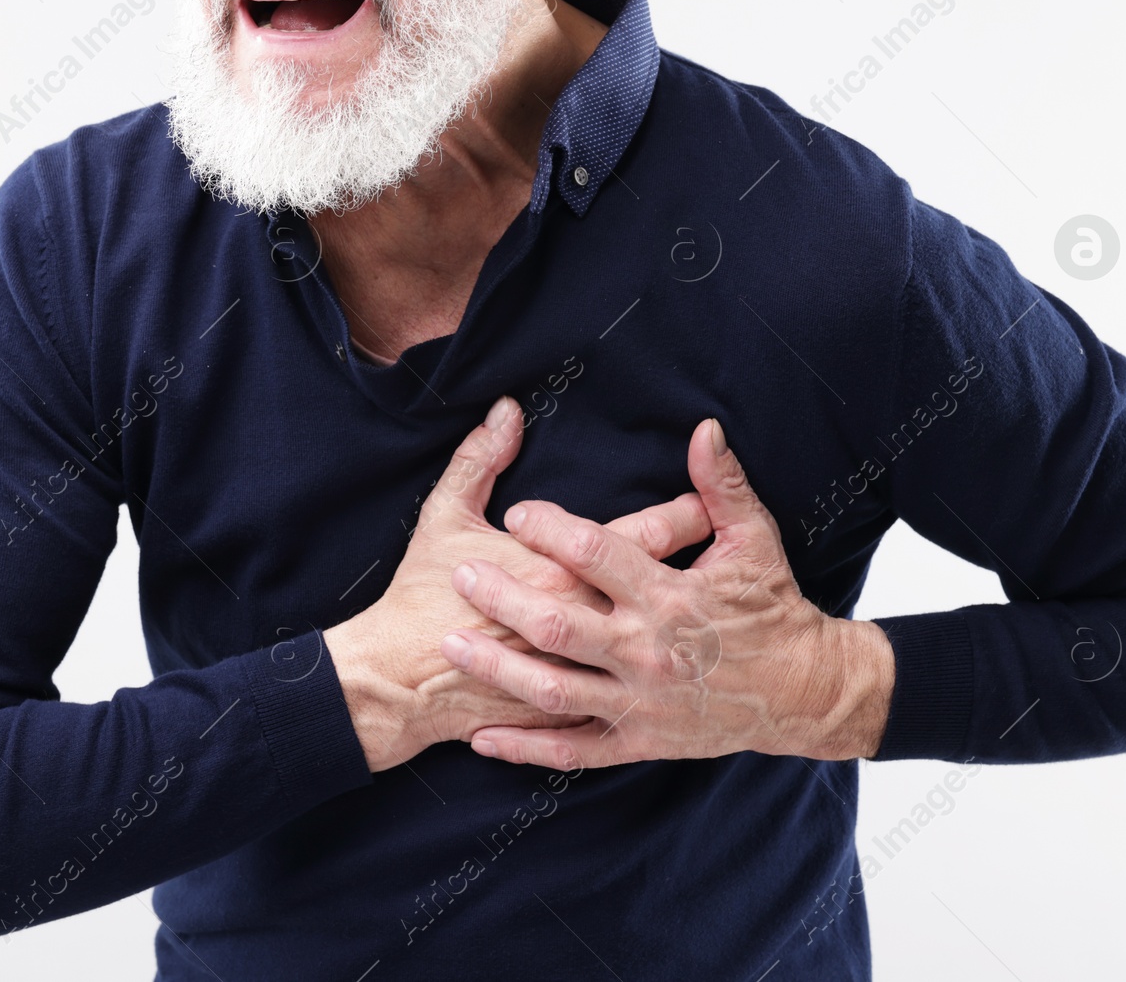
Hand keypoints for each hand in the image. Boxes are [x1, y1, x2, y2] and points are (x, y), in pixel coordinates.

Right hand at [323, 396, 713, 772]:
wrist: (396, 680)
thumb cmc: (421, 593)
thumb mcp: (446, 516)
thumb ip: (479, 460)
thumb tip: (506, 412)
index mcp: (566, 574)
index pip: (643, 535)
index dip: (683, 515)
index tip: (705, 501)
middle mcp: (589, 627)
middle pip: (663, 587)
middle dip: (703, 566)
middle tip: (729, 548)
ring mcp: (586, 677)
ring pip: (655, 648)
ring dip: (688, 629)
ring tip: (715, 607)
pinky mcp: (572, 715)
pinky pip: (625, 701)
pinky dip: (651, 685)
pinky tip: (669, 671)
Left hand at [438, 417, 895, 768]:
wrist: (805, 693)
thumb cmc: (773, 609)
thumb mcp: (754, 540)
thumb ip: (720, 486)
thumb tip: (702, 428)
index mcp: (671, 597)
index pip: (598, 554)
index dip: (552, 530)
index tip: (516, 514)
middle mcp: (648, 652)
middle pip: (559, 625)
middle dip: (504, 598)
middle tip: (461, 575)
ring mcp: (641, 703)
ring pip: (554, 690)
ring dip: (499, 670)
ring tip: (454, 645)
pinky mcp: (639, 742)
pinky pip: (572, 752)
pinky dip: (526, 748)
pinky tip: (481, 739)